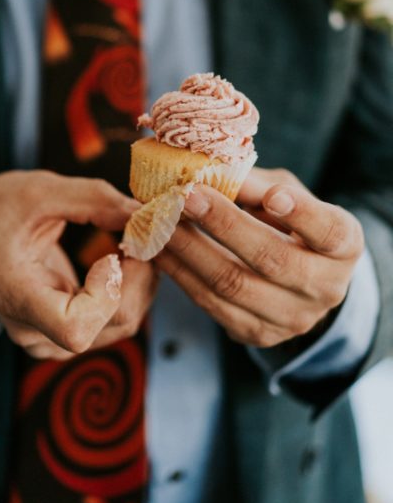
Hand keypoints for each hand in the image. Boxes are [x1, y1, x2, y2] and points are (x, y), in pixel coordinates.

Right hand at [0, 170, 156, 359]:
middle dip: (138, 276)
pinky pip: (114, 321)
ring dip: (139, 282)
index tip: (109, 254)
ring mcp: (50, 338)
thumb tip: (145, 213)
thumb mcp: (36, 191)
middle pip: (112, 324)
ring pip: (122, 325)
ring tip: (131, 241)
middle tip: (140, 234)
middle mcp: (34, 330)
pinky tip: (121, 259)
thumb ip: (92, 199)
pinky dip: (129, 289)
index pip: (74, 329)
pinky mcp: (64, 332)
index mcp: (17, 298)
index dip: (106, 294)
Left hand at [155, 168, 363, 347]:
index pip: (329, 232)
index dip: (302, 214)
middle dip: (224, 225)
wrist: (294, 284)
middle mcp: (325, 287)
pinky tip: (159, 250)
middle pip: (271, 258)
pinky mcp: (257, 333)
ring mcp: (292, 317)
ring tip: (162, 222)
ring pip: (233, 284)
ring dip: (190, 250)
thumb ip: (259, 185)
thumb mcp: (285, 197)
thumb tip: (217, 170)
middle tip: (187, 197)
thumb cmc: (288, 226)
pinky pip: (210, 303)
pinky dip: (180, 274)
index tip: (272, 195)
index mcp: (343, 247)